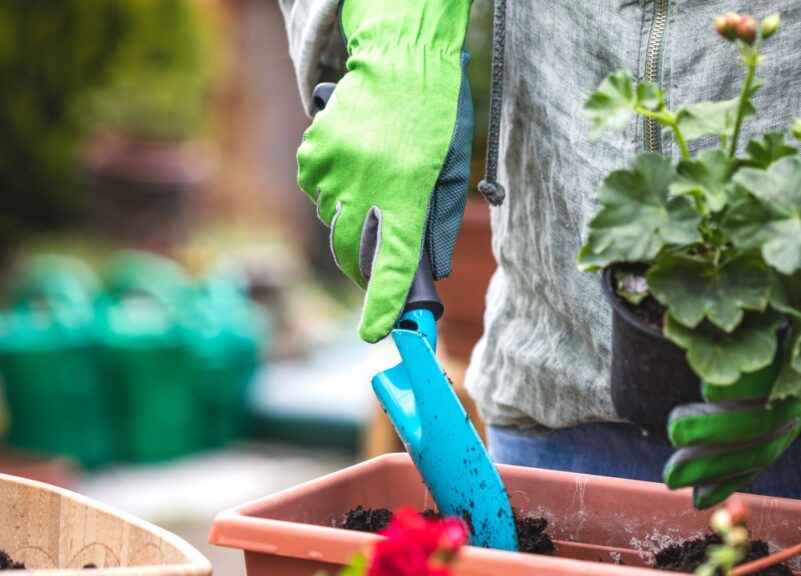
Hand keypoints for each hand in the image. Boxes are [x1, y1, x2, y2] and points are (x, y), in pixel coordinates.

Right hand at [297, 0, 472, 341]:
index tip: (373, 333)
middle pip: (353, 253)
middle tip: (377, 264)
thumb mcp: (449, 174)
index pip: (395, 264)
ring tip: (374, 187)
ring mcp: (334, 169)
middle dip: (363, 269)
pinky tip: (355, 167)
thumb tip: (427, 271)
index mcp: (408, 193)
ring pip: (333, 222)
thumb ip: (436, 225)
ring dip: (350, 222)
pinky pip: (318, 192)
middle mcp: (366, 186)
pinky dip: (333, 192)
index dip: (383, 305)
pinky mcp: (313, 153)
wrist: (400, 62)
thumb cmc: (434, 119)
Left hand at [664, 218, 800, 507]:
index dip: (742, 386)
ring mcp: (795, 420)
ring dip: (712, 468)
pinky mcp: (786, 434)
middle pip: (760, 424)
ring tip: (671, 476)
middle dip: (715, 433)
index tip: (708, 388)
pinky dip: (728, 483)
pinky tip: (697, 498)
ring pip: (755, 453)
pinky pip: (757, 465)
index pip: (773, 377)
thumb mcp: (796, 288)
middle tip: (673, 430)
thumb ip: (770, 293)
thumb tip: (728, 285)